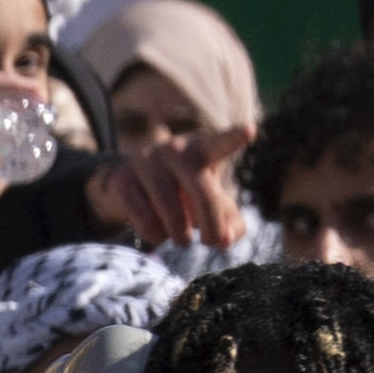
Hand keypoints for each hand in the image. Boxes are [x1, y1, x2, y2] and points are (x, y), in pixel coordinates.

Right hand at [89, 128, 249, 252]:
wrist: (130, 185)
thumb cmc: (184, 191)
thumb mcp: (211, 200)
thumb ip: (230, 221)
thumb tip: (226, 240)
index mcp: (203, 148)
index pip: (220, 143)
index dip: (233, 138)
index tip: (250, 130)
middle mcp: (175, 149)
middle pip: (203, 193)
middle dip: (212, 224)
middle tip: (213, 242)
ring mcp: (146, 161)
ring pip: (172, 211)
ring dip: (181, 235)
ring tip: (183, 240)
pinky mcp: (123, 180)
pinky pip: (145, 219)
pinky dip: (156, 235)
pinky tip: (159, 234)